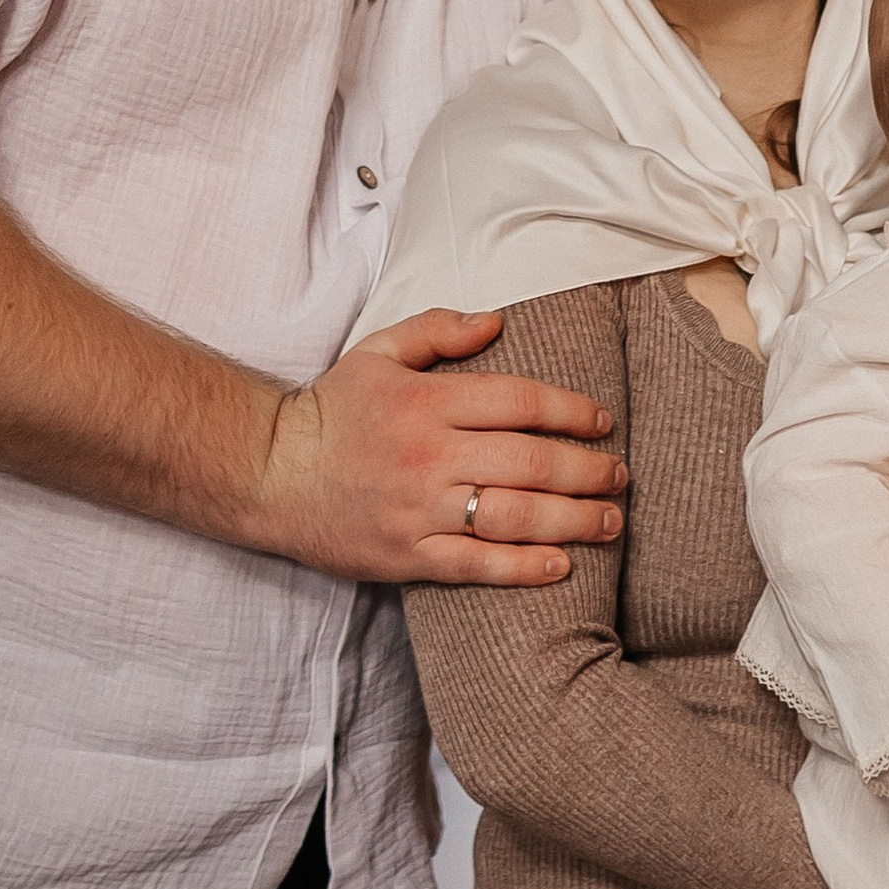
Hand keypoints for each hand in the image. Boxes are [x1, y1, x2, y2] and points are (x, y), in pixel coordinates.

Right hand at [257, 309, 626, 587]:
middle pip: (531, 462)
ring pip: (514, 516)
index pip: (521, 401)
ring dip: (573, 520)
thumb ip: (437, 330)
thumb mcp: (378, 353)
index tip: (602, 421)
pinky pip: (478, 566)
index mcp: (428, 402)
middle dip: (588, 470)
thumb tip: (497, 319)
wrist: (268, 474)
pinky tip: (561, 566)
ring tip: (609, 521)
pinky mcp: (407, 556)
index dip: (572, 410)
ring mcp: (419, 510)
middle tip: (620, 475)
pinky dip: (524, 568)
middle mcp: (430, 455)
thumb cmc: (330, 412)